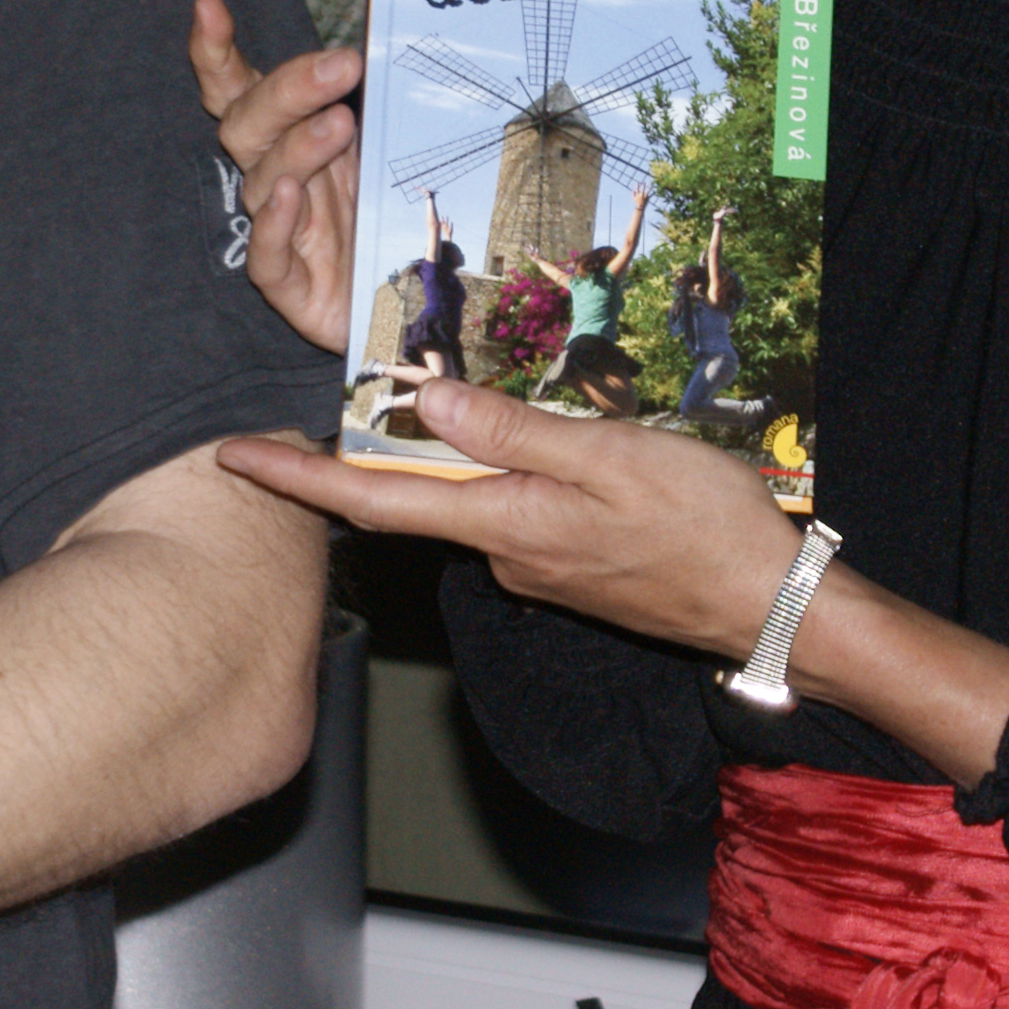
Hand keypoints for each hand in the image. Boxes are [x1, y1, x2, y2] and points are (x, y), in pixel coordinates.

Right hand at [190, 0, 362, 352]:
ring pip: (263, 181)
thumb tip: (388, 30)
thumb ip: (378, 99)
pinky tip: (291, 198)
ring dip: (298, 147)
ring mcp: (281, 232)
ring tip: (341, 124)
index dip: (215, 52)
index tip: (208, 6)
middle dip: (290, 88)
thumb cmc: (395, 217)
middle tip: (343, 65)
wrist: (415, 307)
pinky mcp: (292, 287)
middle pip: (250, 125)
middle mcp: (278, 178)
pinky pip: (267, 256)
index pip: (238, 90)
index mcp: (292, 137)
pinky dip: (275, 225)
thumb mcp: (392, 147)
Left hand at [219, 380, 801, 662]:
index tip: (235, 456)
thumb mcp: (613, 457)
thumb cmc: (704, 526)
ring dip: (455, 461)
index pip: (374, 500)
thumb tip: (428, 402)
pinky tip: (544, 449)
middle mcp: (504, 554)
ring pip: (472, 501)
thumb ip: (517, 432)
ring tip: (459, 401)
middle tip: (340, 400)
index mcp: (503, 523)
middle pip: (415, 499)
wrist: (773, 608)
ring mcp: (536, 568)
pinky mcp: (569, 569)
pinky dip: (506, 478)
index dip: (299, 478)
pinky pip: (515, 514)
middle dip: (371, 458)